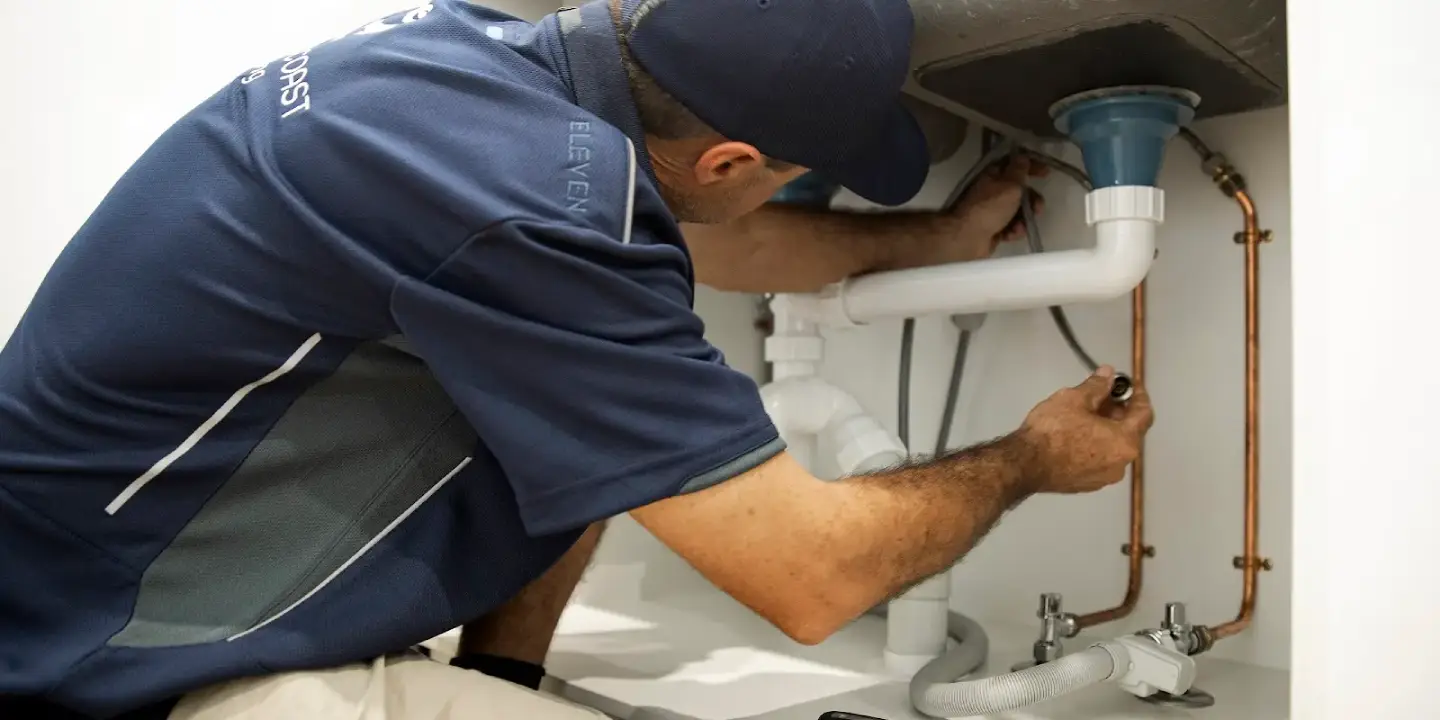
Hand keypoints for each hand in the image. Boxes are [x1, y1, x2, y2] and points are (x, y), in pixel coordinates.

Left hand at [894, 154, 1049, 268]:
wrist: (967, 238)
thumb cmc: (990, 207)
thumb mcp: (1009, 185)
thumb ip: (1019, 170)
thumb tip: (1022, 156)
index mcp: (994, 175)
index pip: (1015, 164)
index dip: (1031, 166)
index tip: (1046, 173)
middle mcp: (992, 191)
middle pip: (1019, 191)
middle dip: (1031, 200)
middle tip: (1037, 209)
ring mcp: (992, 211)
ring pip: (1017, 211)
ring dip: (1023, 219)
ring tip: (1020, 226)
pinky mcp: (993, 228)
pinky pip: (1011, 226)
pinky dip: (1013, 230)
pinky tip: (1011, 234)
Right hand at [1013, 366, 1153, 494]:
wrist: (1025, 464)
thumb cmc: (1053, 430)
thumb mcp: (1075, 399)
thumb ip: (1097, 386)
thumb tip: (1108, 375)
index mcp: (1125, 442)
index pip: (1144, 414)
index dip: (1139, 394)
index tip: (1129, 383)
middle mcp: (1121, 464)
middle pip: (1129, 432)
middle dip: (1119, 412)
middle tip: (1102, 396)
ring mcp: (1104, 478)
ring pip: (1113, 448)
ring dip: (1106, 430)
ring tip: (1086, 415)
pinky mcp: (1087, 485)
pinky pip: (1098, 460)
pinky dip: (1095, 446)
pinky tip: (1076, 435)